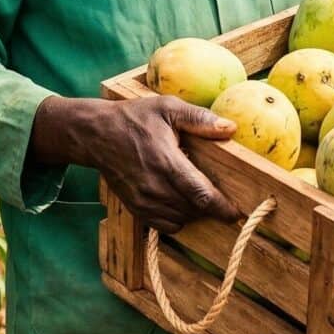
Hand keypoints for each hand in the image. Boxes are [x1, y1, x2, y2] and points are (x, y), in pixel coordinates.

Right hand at [30, 95, 243, 232]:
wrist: (96, 135)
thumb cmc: (134, 118)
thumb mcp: (167, 108)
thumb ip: (200, 119)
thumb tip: (230, 128)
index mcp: (166, 162)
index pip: (201, 194)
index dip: (222, 207)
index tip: (237, 211)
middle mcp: (154, 186)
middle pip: (194, 210)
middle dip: (211, 207)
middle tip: (220, 196)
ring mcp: (143, 200)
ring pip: (181, 220)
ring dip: (194, 212)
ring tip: (196, 193)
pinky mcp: (135, 208)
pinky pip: (165, 225)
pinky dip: (177, 219)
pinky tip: (179, 201)